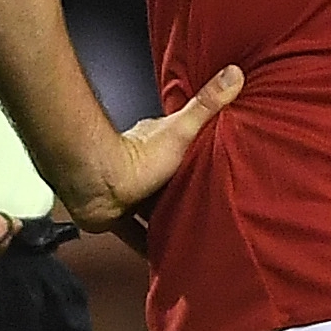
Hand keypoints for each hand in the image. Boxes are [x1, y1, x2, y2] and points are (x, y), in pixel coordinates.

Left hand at [71, 64, 241, 232]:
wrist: (98, 185)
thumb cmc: (137, 158)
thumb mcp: (182, 130)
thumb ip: (206, 105)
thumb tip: (233, 73)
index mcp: (157, 143)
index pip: (180, 144)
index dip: (195, 151)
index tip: (213, 158)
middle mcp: (141, 168)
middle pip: (168, 179)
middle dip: (184, 190)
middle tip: (208, 204)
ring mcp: (128, 194)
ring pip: (151, 208)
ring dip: (166, 218)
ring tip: (191, 232)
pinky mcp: (117, 217)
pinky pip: (134, 234)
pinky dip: (146, 245)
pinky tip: (160, 257)